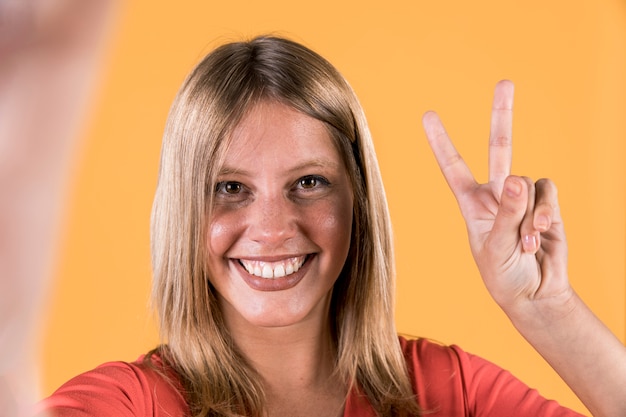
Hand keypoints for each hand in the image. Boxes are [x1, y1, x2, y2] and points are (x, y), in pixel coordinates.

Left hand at [421, 80, 572, 316]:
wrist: (535, 293)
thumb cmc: (504, 275)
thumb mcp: (495, 249)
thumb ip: (506, 215)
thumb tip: (516, 178)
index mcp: (472, 204)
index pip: (453, 167)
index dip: (441, 141)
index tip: (427, 115)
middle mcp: (496, 194)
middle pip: (500, 146)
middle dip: (502, 114)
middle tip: (505, 82)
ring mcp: (523, 197)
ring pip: (526, 182)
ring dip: (528, 214)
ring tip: (524, 243)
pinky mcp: (547, 204)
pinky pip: (547, 192)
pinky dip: (545, 212)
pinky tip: (541, 235)